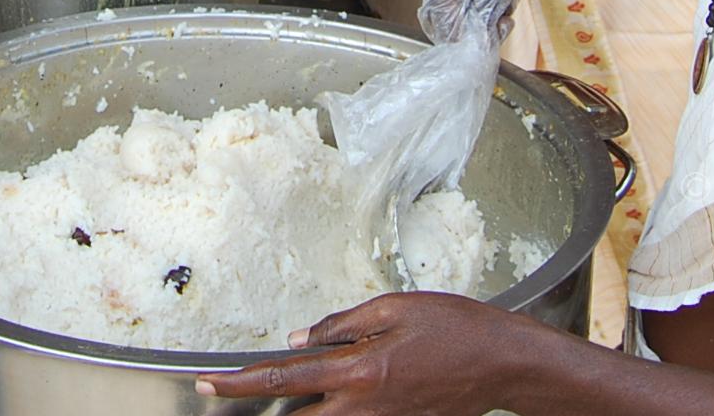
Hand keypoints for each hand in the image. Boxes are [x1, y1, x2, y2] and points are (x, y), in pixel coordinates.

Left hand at [197, 293, 559, 415]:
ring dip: (303, 410)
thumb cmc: (457, 328)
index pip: (283, 380)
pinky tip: (338, 391)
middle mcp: (365, 407)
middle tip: (233, 388)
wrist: (505, 363)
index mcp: (359, 370)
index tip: (209, 384)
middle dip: (263, 407)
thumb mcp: (395, 308)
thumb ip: (342, 324)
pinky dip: (336, 411)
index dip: (239, 384)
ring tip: (292, 389)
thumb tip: (301, 338)